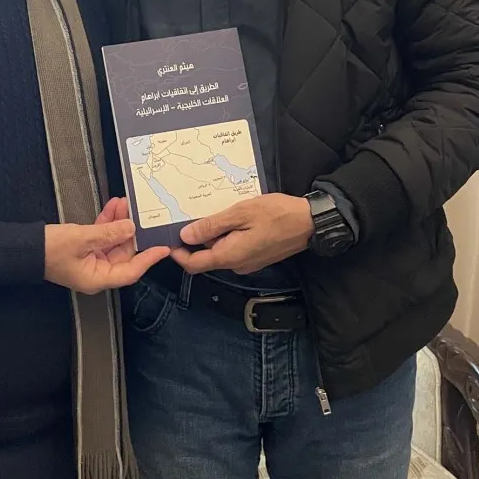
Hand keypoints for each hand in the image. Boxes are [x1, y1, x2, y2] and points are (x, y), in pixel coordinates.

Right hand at [44, 202, 167, 293]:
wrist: (23, 248)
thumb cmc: (50, 249)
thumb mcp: (81, 238)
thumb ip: (108, 233)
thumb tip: (131, 228)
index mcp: (97, 278)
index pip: (130, 271)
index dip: (148, 259)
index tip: (163, 247)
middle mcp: (96, 272)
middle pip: (123, 254)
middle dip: (130, 231)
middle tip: (137, 211)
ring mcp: (90, 261)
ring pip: (113, 242)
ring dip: (119, 223)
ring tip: (123, 203)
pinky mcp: (84, 249)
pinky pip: (101, 237)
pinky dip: (107, 223)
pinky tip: (113, 207)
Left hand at [171, 194, 312, 275]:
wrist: (310, 223)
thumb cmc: (277, 214)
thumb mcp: (241, 213)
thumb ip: (212, 225)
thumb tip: (186, 236)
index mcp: (229, 256)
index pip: (194, 264)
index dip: (178, 253)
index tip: (168, 237)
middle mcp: (236, 265)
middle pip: (205, 258)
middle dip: (193, 241)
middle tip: (186, 216)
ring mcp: (247, 262)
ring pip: (219, 252)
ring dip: (211, 237)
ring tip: (208, 213)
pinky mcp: (256, 256)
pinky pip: (232, 249)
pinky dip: (225, 237)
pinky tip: (228, 219)